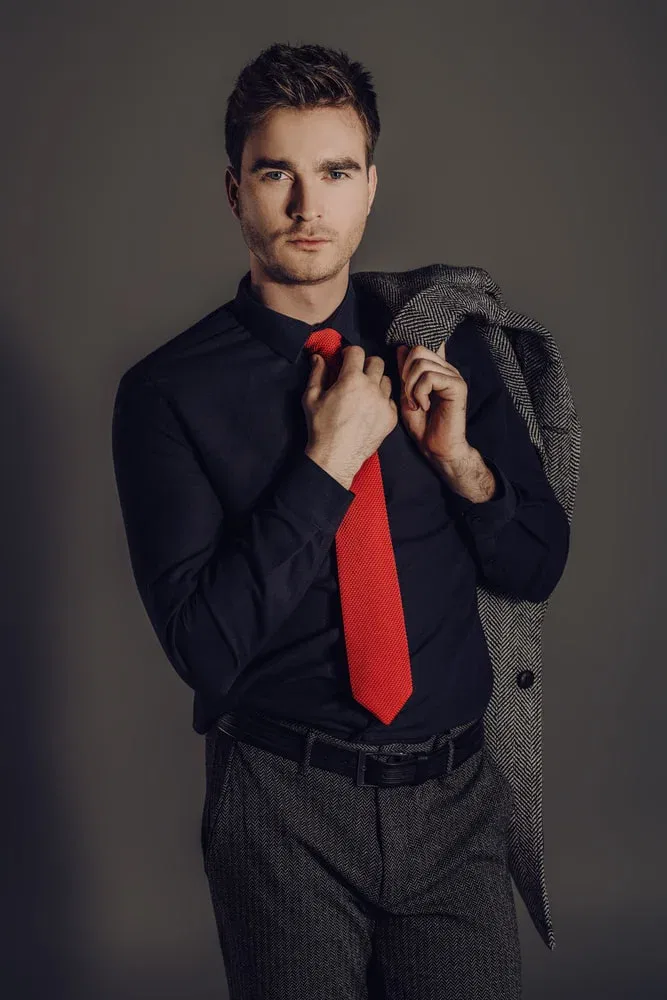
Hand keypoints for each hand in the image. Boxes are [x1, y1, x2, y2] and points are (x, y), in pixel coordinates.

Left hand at [396, 341, 469, 462]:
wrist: (436, 448)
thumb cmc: (422, 425)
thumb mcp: (407, 394)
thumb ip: (405, 372)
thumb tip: (401, 348)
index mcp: (436, 369)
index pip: (420, 346)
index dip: (406, 357)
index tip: (403, 381)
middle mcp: (447, 369)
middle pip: (418, 350)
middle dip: (405, 374)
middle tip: (409, 396)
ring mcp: (454, 376)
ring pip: (422, 364)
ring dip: (411, 386)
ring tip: (416, 404)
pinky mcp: (457, 386)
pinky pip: (430, 377)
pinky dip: (420, 393)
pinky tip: (424, 407)